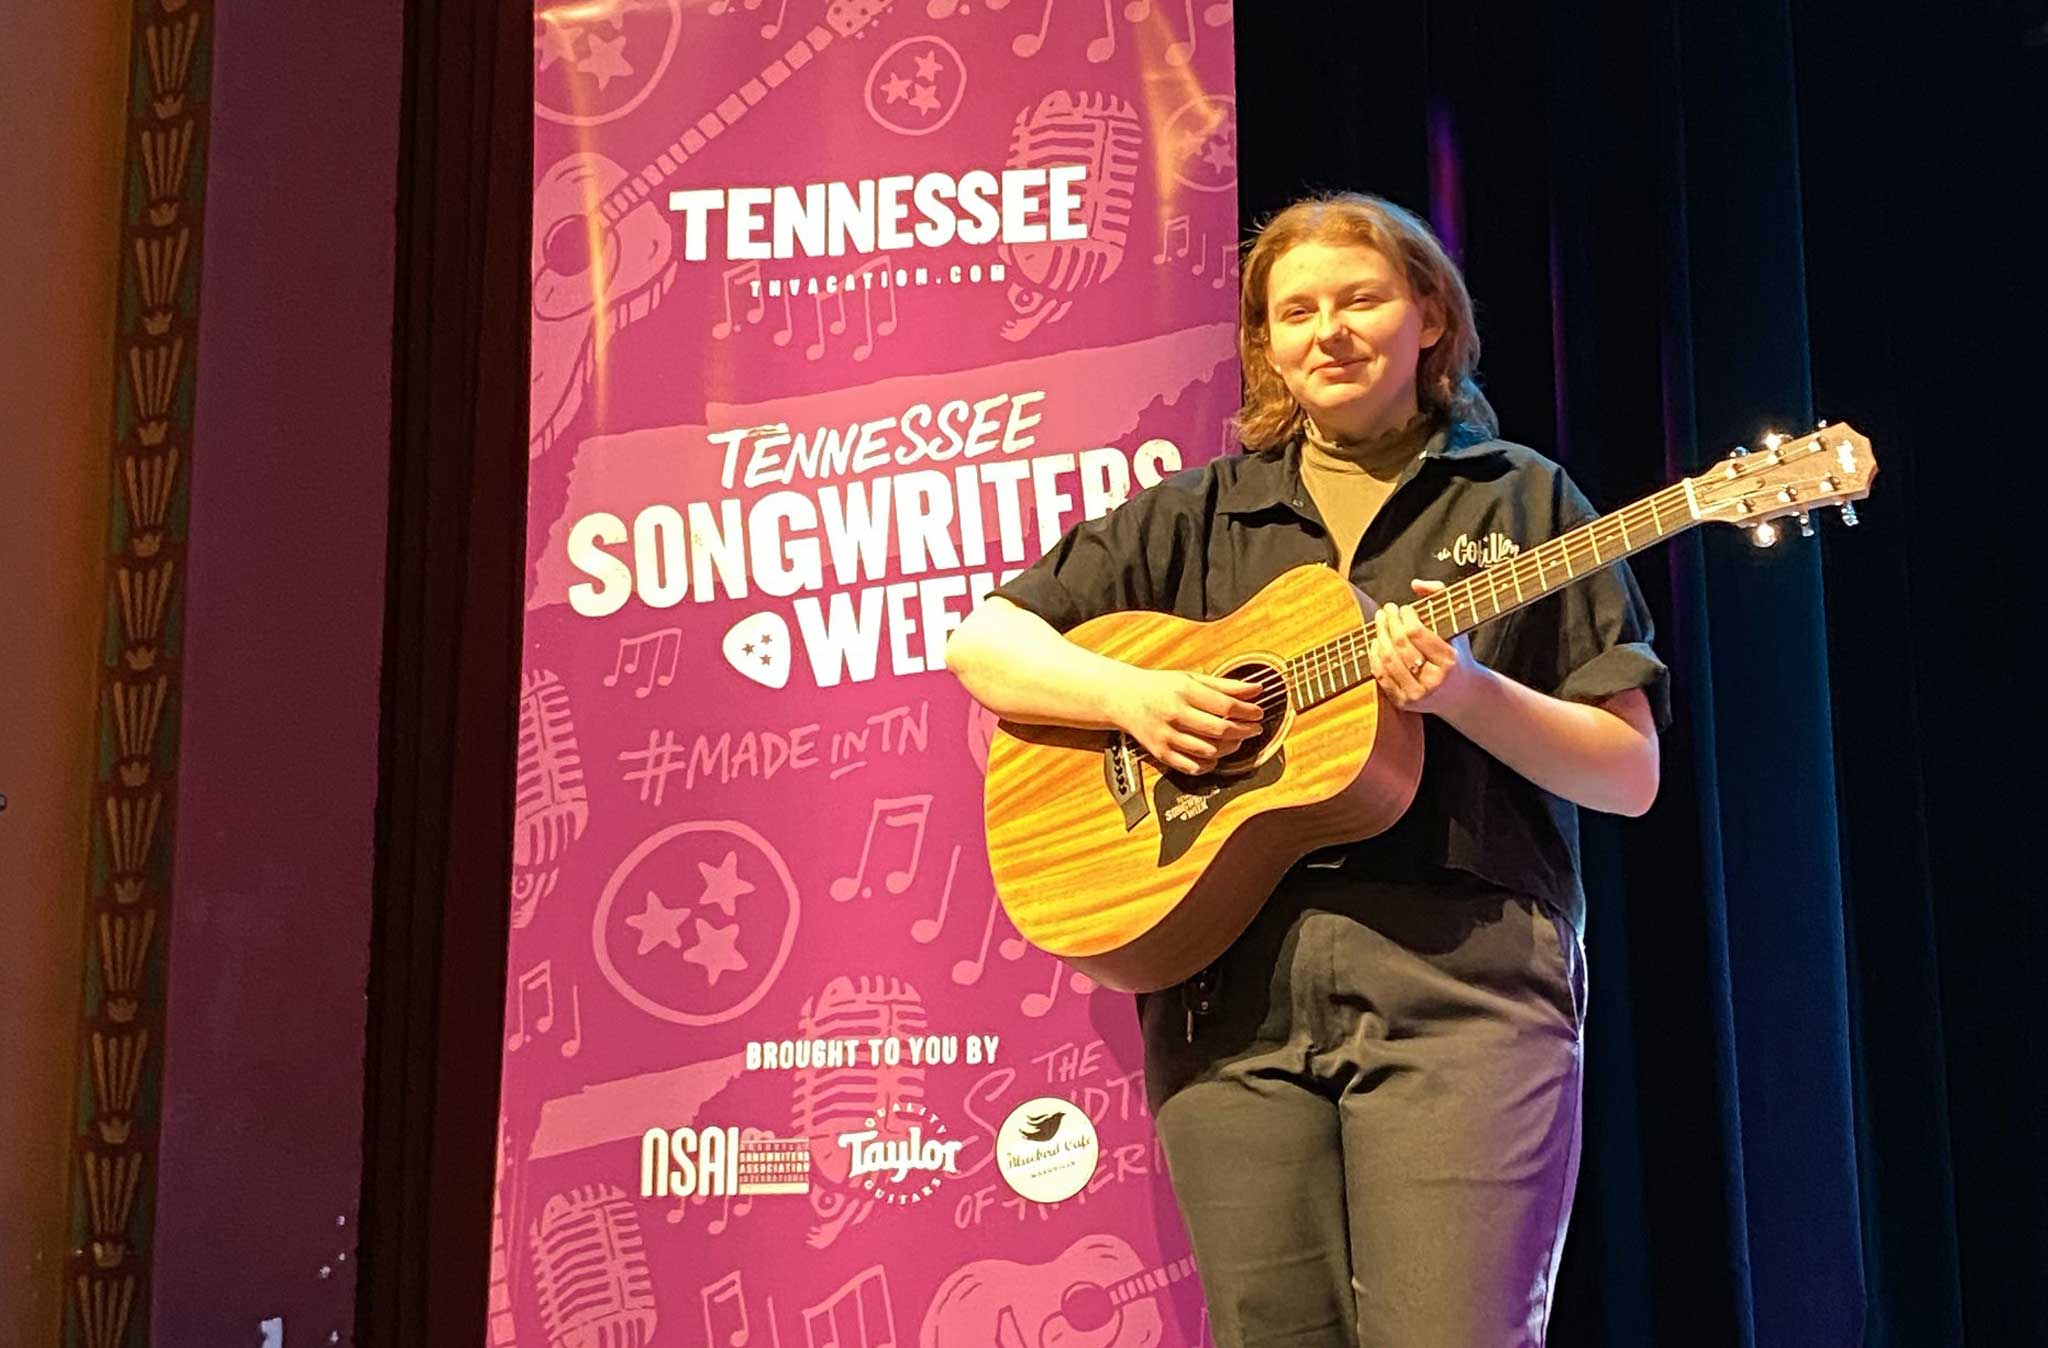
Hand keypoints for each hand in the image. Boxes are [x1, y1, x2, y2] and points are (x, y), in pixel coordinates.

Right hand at [1110, 668, 1265, 774]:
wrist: (1124, 698)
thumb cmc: (1160, 687)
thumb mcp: (1191, 679)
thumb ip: (1225, 685)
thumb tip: (1256, 689)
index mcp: (1183, 691)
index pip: (1224, 705)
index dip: (1247, 711)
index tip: (1258, 712)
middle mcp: (1174, 714)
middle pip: (1219, 730)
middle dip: (1244, 730)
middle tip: (1254, 728)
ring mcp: (1166, 736)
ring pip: (1208, 751)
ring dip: (1229, 747)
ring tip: (1236, 739)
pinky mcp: (1161, 753)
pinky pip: (1192, 767)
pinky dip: (1209, 764)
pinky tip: (1215, 755)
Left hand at [1369, 579, 1482, 714]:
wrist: (1464, 695)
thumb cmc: (1458, 655)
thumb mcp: (1458, 626)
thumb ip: (1440, 596)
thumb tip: (1416, 583)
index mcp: (1448, 661)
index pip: (1416, 632)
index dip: (1404, 616)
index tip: (1403, 607)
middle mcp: (1433, 680)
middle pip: (1399, 645)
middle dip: (1389, 623)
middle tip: (1386, 609)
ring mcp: (1417, 694)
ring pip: (1388, 660)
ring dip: (1379, 637)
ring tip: (1379, 622)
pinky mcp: (1404, 703)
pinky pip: (1382, 676)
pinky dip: (1375, 656)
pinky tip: (1376, 642)